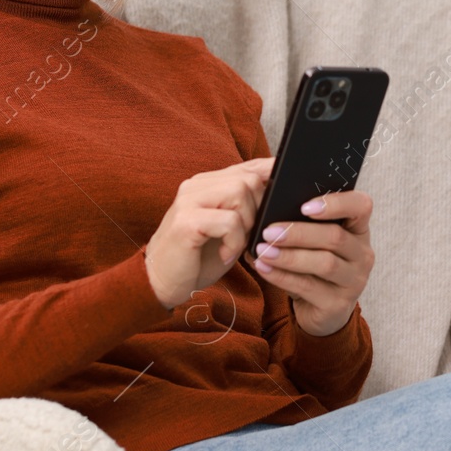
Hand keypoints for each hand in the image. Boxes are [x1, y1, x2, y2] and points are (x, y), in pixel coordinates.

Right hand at [144, 157, 273, 309]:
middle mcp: (196, 186)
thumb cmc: (199, 257)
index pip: (247, 166)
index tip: (288, 185)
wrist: (163, 283)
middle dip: (258, 209)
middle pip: (247, 179)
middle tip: (248, 235)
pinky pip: (229, 221)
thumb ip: (247, 208)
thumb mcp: (229, 229)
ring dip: (247, 224)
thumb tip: (279, 193)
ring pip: (240, 193)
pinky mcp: (186, 221)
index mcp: (207, 183)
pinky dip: (235, 241)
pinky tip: (225, 255)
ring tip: (234, 245)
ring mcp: (188, 201)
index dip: (271, 172)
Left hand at [251, 189, 373, 336]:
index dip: (336, 203)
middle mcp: (362, 254)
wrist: (320, 311)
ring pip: (324, 263)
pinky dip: (282, 276)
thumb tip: (266, 212)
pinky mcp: (338, 304)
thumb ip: (299, 225)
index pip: (361, 206)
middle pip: (335, 237)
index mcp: (358, 230)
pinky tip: (263, 267)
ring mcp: (354, 281)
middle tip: (269, 232)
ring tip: (263, 251)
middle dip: (298, 233)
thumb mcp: (312, 244)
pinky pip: (308, 286)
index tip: (304, 207)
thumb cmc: (313, 267)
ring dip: (289, 256)